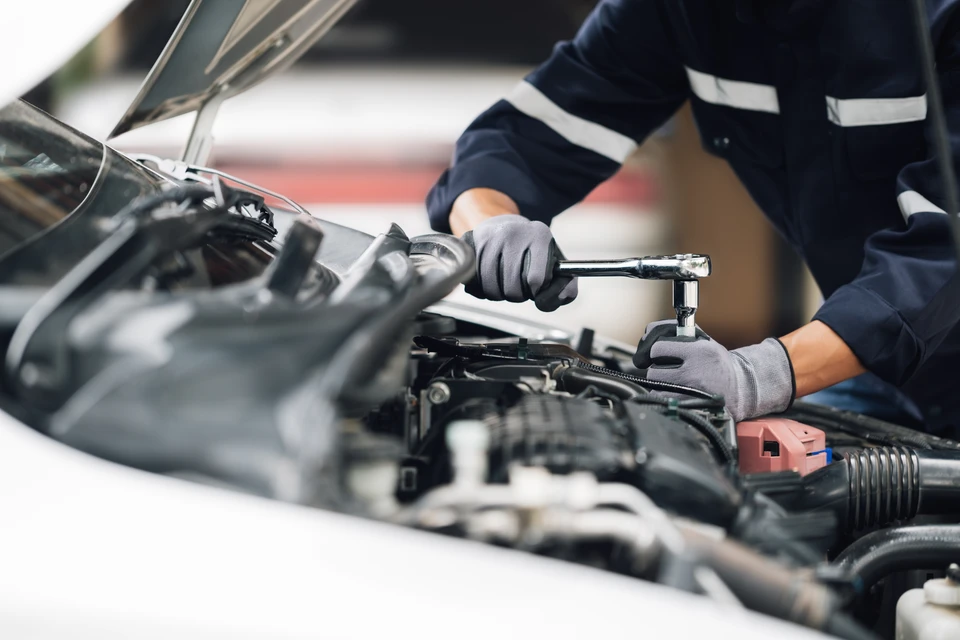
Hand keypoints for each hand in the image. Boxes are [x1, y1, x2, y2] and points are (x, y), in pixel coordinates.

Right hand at [461, 216, 577, 311]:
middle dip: (517, 295)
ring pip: (492, 288)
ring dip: (499, 295)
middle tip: (520, 287)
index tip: (536, 289)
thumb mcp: (555, 264)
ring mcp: (491, 237)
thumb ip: (566, 289)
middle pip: (513, 288)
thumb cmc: (533, 251)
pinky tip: (490, 281)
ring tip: (505, 285)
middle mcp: (514, 232)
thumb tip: (551, 301)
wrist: (504, 226)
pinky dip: (482, 289)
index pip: (536, 280)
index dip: (536, 292)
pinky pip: (475, 282)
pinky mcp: (473, 243)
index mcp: (540, 235)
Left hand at [635, 321, 795, 422]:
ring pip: (656, 388)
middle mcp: (695, 371)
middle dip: (657, 369)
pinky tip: (675, 392)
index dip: (657, 351)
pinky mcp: (690, 407)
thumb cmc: (716, 361)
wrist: (741, 387)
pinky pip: (663, 400)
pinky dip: (664, 397)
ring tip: (673, 381)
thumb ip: (674, 332)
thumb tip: (645, 333)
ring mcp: (692, 392)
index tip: (662, 354)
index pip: (658, 349)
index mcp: (698, 351)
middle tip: (668, 369)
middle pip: (654, 371)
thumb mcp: (702, 340)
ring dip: (659, 385)